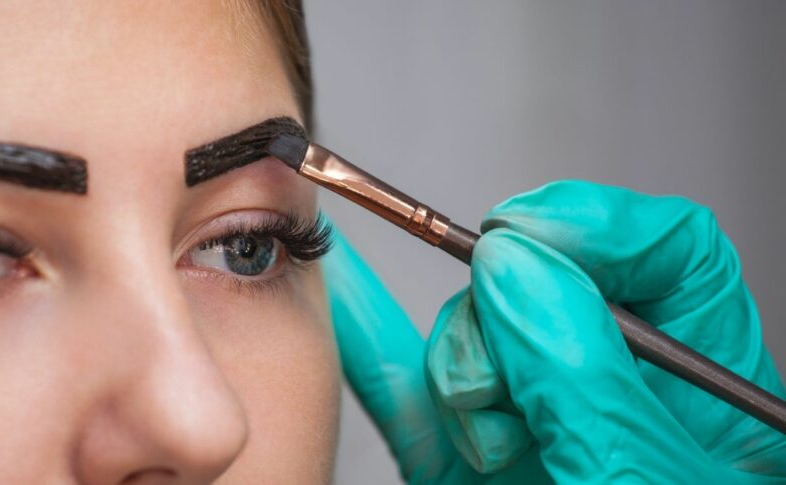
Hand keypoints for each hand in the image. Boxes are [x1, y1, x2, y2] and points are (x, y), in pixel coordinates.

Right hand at [326, 180, 785, 482]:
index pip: (671, 257)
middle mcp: (615, 406)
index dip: (596, 226)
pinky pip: (409, 397)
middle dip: (506, 319)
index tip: (526, 237)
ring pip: (475, 341)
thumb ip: (584, 374)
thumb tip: (520, 266)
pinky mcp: (462, 467)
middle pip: (551, 291)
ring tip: (482, 442)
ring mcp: (536, 432)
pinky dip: (372, 348)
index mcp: (706, 406)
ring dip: (456, 370)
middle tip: (500, 375)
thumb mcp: (640, 479)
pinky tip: (344, 296)